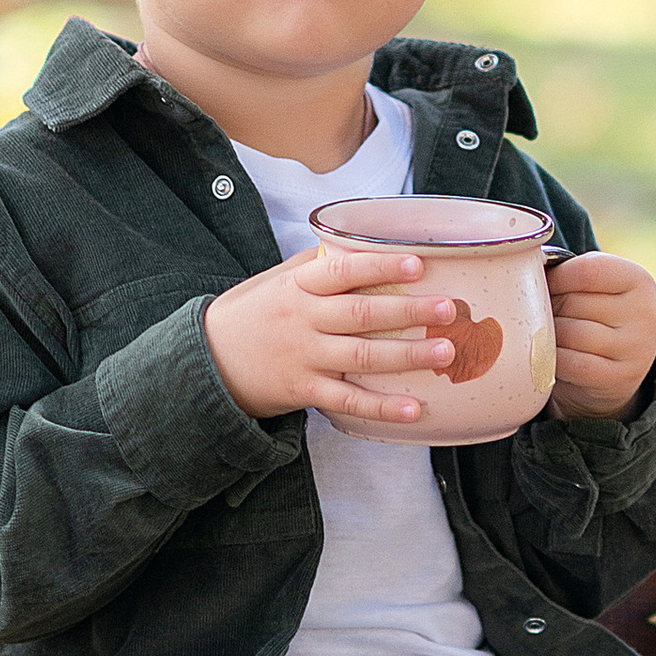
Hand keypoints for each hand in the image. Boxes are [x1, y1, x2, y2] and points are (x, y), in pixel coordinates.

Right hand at [204, 244, 460, 427]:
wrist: (206, 362)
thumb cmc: (251, 314)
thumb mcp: (276, 280)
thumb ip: (317, 266)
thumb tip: (363, 247)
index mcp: (298, 287)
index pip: (342, 271)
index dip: (380, 267)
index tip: (417, 264)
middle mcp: (302, 320)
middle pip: (361, 314)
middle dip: (408, 311)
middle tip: (448, 308)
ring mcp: (303, 358)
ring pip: (361, 358)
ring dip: (407, 356)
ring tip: (445, 352)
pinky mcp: (303, 391)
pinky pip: (347, 402)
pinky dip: (382, 407)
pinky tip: (414, 409)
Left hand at [546, 251, 655, 421]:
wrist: (616, 371)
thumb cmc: (596, 318)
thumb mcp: (596, 289)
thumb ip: (571, 272)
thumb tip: (525, 262)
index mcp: (639, 280)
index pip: (586, 271)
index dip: (556, 278)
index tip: (544, 286)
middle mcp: (645, 313)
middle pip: (574, 303)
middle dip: (548, 308)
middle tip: (541, 314)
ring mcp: (636, 348)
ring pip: (570, 333)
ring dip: (548, 334)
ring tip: (545, 334)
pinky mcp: (620, 378)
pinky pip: (572, 363)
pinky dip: (552, 358)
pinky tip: (547, 355)